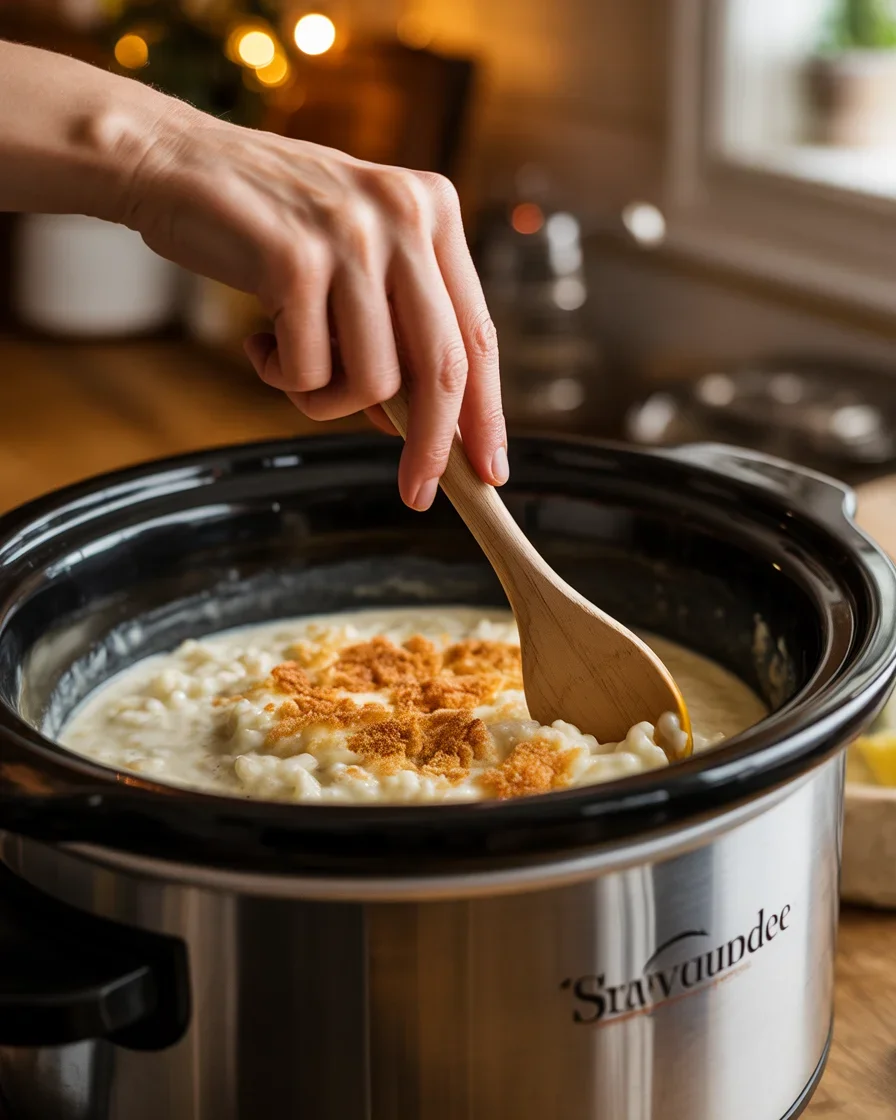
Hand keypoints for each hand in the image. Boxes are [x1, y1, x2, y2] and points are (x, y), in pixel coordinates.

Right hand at [121, 103, 506, 509]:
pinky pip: (310, 373)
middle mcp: (405, 216)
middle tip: (417, 495)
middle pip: (443, 368)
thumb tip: (417, 425)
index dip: (486, 412)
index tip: (488, 469)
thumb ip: (393, 327)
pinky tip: (259, 343)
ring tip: (287, 365)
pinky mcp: (296, 261)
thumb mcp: (351, 259)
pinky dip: (282, 379)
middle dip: (433, 447)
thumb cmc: (266, 224)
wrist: (172, 164)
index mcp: (433, 212)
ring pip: (375, 381)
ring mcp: (352, 236)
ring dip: (326, 401)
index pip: (477, 334)